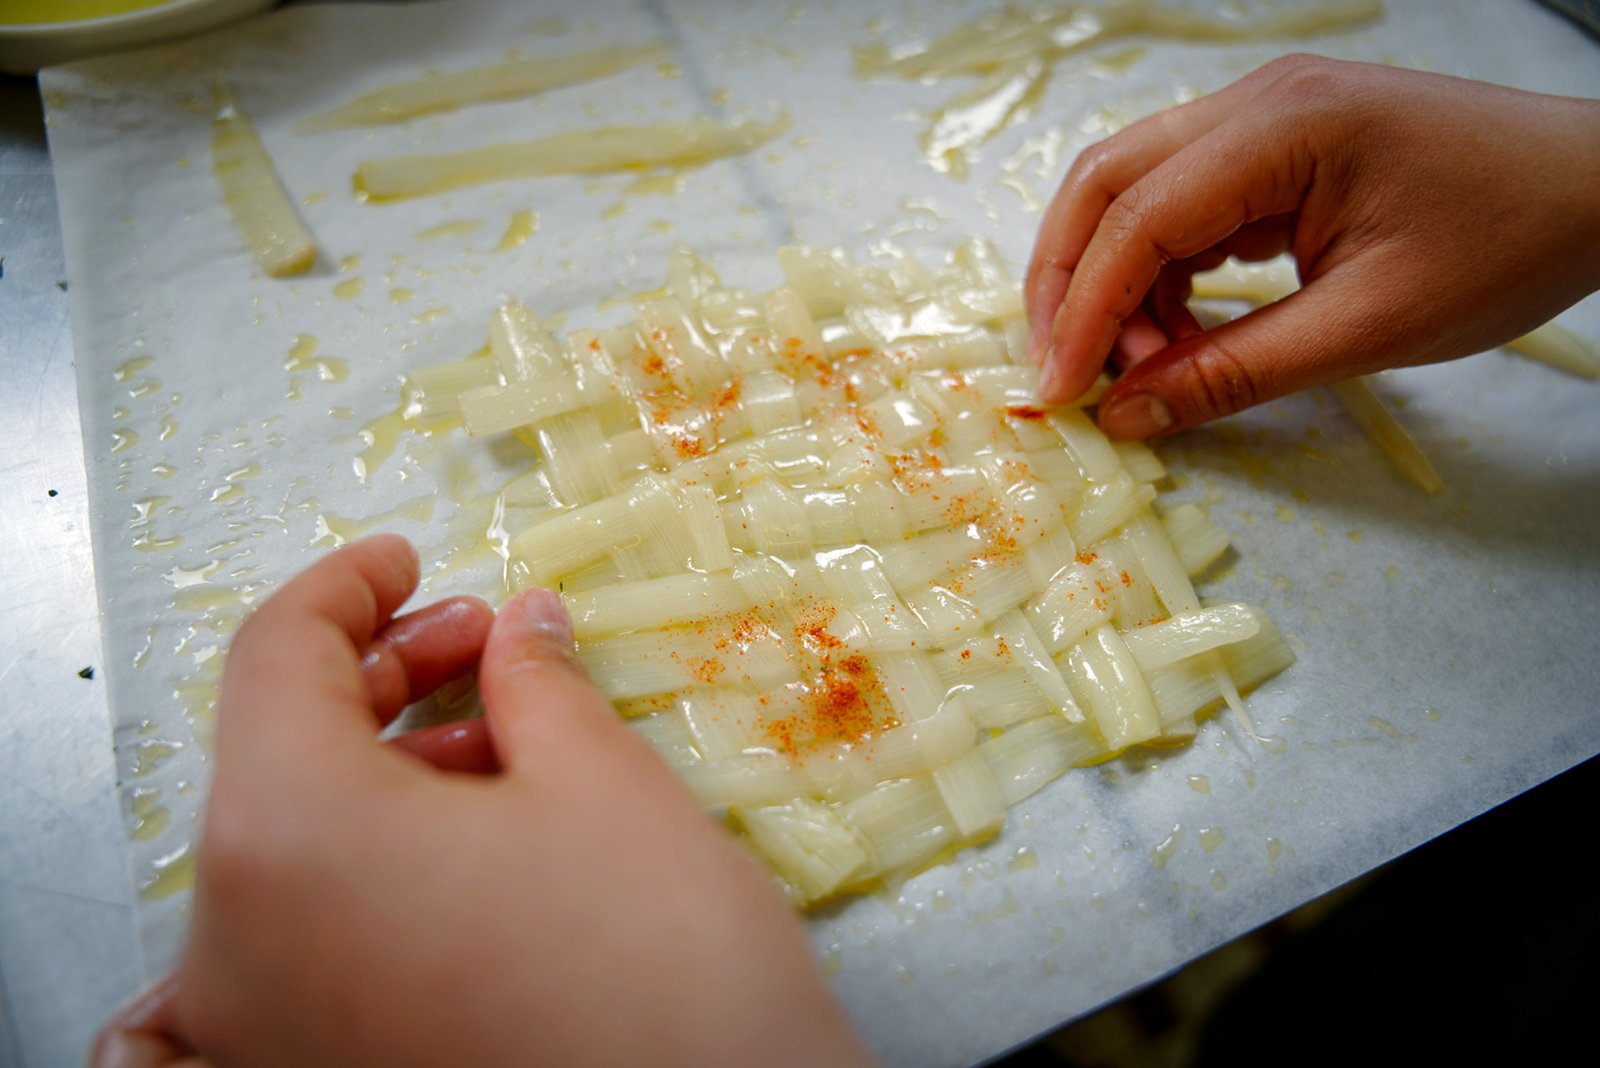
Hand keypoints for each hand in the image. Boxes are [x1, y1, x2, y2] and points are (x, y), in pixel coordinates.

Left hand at [93, 536, 870, 1067]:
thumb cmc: (659, 961)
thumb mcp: (600, 781)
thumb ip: (535, 677)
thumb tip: (518, 624)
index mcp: (285, 832)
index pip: (273, 656)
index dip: (346, 585)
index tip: (410, 557)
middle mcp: (232, 940)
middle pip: (278, 754)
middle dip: (384, 678)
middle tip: (485, 645)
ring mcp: (259, 1028)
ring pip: (291, 853)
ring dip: (386, 777)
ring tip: (508, 754)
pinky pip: (290, 955)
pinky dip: (345, 886)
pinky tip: (430, 859)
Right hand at [1026, 54, 1599, 437]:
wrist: (1598, 189)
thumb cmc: (1504, 246)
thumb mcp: (1368, 328)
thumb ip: (1234, 372)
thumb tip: (1126, 415)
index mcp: (1284, 127)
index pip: (1137, 217)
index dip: (1083, 311)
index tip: (1060, 394)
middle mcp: (1256, 103)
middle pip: (1105, 182)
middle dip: (1067, 283)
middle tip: (1062, 373)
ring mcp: (1261, 117)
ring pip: (1131, 192)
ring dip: (1112, 283)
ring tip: (1142, 368)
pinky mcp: (1273, 147)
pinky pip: (1179, 205)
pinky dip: (1158, 274)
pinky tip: (1176, 334)